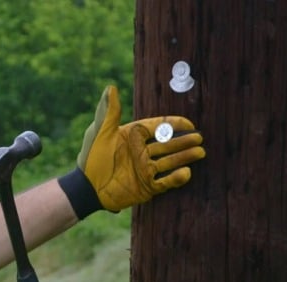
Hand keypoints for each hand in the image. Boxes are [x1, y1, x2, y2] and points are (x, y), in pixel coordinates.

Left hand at [76, 85, 205, 211]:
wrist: (86, 188)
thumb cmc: (91, 159)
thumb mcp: (100, 133)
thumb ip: (108, 112)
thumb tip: (110, 87)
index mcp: (133, 137)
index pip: (158, 127)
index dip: (174, 124)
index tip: (189, 123)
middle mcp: (142, 152)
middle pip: (168, 144)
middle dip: (184, 141)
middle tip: (199, 138)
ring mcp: (145, 169)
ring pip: (170, 161)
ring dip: (185, 157)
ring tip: (200, 152)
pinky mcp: (146, 186)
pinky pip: (165, 182)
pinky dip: (176, 178)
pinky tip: (186, 172)